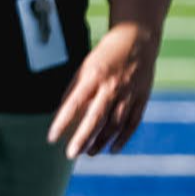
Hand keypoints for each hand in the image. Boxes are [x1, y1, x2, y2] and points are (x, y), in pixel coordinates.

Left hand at [52, 21, 157, 157]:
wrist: (137, 41)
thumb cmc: (105, 56)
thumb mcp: (85, 67)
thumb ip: (75, 89)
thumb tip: (63, 113)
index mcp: (93, 76)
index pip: (73, 103)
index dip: (62, 122)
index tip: (51, 138)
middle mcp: (111, 86)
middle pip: (96, 118)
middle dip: (83, 138)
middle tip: (71, 154)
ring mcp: (129, 93)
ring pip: (115, 124)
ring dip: (101, 141)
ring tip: (90, 153)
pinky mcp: (142, 98)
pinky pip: (132, 123)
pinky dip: (123, 138)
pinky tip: (113, 149)